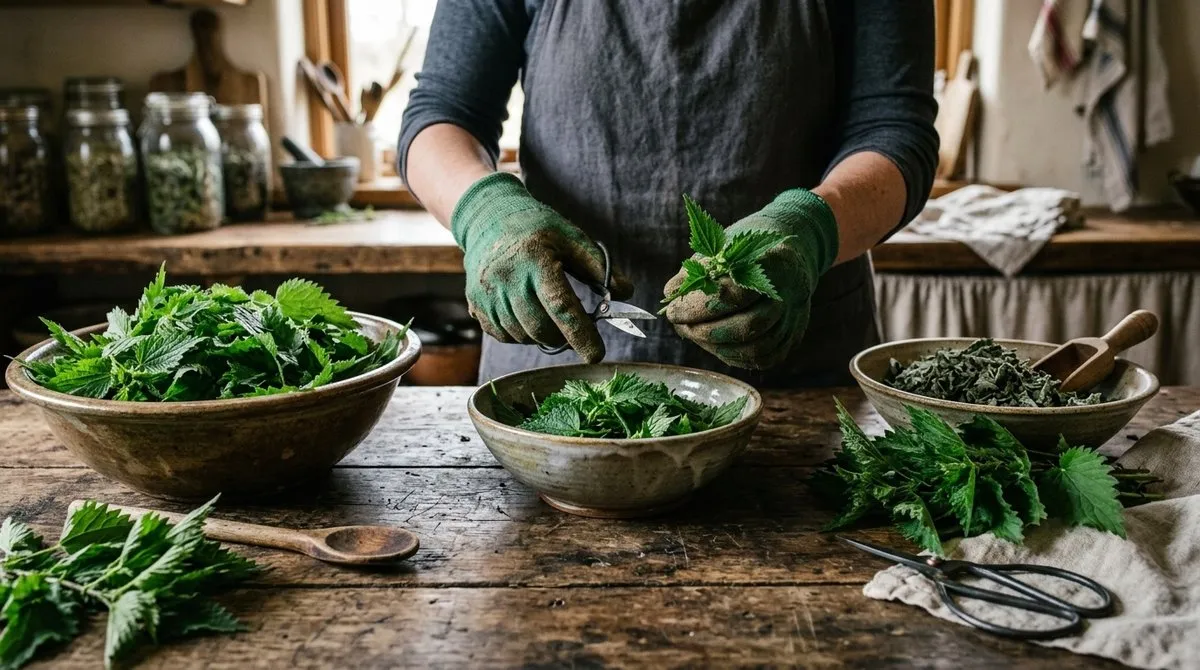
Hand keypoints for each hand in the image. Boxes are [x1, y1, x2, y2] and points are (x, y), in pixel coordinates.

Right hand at [452, 172, 631, 361]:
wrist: (489, 217)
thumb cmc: (537, 228)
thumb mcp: (572, 237)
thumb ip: (598, 266)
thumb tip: (625, 293)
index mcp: (535, 259)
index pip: (561, 306)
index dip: (581, 335)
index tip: (596, 355)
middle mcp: (506, 278)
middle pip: (540, 328)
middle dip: (563, 338)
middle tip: (576, 332)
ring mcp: (487, 293)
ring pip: (521, 336)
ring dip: (542, 337)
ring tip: (551, 319)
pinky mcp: (475, 304)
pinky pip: (503, 335)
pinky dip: (521, 335)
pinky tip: (529, 318)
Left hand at [663, 189, 837, 369]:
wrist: (791, 249)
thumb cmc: (747, 247)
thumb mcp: (720, 247)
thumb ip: (695, 271)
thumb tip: (669, 296)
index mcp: (775, 263)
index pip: (733, 294)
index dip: (698, 308)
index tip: (673, 312)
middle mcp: (792, 293)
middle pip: (748, 326)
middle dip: (707, 332)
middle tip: (681, 327)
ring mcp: (796, 317)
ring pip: (758, 348)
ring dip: (719, 348)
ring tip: (694, 335)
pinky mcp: (794, 335)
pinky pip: (765, 358)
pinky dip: (737, 357)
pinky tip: (716, 346)